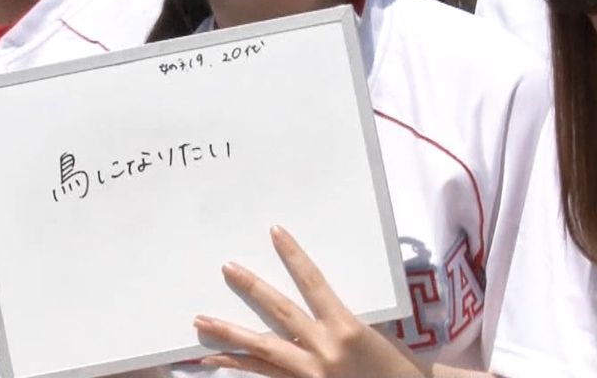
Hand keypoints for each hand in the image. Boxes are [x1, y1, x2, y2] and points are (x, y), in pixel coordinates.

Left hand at [194, 226, 427, 377]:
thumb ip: (340, 318)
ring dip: (229, 334)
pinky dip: (239, 365)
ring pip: (262, 349)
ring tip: (202, 321)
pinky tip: (215, 358)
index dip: (294, 256)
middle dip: (252, 288)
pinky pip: (264, 375)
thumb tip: (312, 296)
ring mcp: (310, 374)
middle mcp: (325, 350)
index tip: (276, 232)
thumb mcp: (373, 332)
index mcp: (347, 328)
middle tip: (227, 268)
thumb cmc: (395, 365)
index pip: (314, 282)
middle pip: (280, 312)